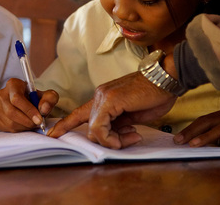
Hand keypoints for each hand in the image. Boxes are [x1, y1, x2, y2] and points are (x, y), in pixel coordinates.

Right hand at [0, 78, 58, 131]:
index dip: (28, 111)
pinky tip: (24, 125)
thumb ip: (49, 99)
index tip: (39, 119)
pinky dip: (18, 129)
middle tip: (37, 124)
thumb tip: (43, 109)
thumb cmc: (36, 98)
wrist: (26, 102)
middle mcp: (1, 94)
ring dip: (24, 126)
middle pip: (12, 112)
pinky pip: (7, 128)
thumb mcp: (47, 95)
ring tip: (32, 123)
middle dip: (27, 121)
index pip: (17, 99)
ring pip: (9, 122)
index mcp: (13, 84)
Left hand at [48, 71, 176, 148]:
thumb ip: (119, 123)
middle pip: (89, 128)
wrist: (166, 79)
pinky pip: (100, 128)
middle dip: (108, 141)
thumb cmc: (154, 95)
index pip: (79, 114)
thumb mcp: (133, 114)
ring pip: (93, 130)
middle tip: (130, 139)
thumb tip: (113, 136)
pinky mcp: (110, 101)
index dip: (64, 125)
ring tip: (132, 137)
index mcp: (104, 98)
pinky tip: (127, 137)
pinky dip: (111, 138)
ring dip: (113, 141)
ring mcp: (103, 97)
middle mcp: (100, 95)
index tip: (52, 134)